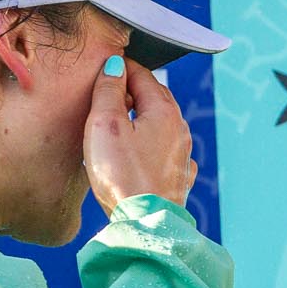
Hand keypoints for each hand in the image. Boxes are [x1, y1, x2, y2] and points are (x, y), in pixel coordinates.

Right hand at [83, 55, 197, 210]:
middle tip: (109, 89)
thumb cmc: (121, 174)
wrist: (144, 222)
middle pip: (157, 97)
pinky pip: (167, 148)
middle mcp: (179, 129)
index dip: (121, 68)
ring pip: (163, 122)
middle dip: (134, 88)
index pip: (143, 75)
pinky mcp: (178, 176)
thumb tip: (115, 65)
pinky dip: (154, 141)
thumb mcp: (105, 124)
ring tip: (121, 117)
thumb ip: (108, 91)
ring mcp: (182, 153)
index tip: (104, 67)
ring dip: (144, 114)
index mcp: (164, 112)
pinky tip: (145, 147)